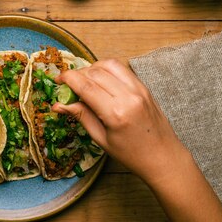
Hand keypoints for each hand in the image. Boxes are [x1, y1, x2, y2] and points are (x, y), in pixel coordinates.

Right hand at [53, 59, 188, 185]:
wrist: (164, 157)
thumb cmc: (131, 154)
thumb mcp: (101, 140)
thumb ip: (81, 116)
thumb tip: (58, 105)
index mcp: (116, 113)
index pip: (85, 85)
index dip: (67, 78)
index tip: (57, 80)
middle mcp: (129, 96)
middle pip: (95, 72)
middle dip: (78, 74)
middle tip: (69, 85)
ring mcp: (139, 89)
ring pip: (109, 64)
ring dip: (92, 68)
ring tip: (85, 81)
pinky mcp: (144, 87)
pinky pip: (122, 69)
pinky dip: (107, 70)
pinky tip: (101, 81)